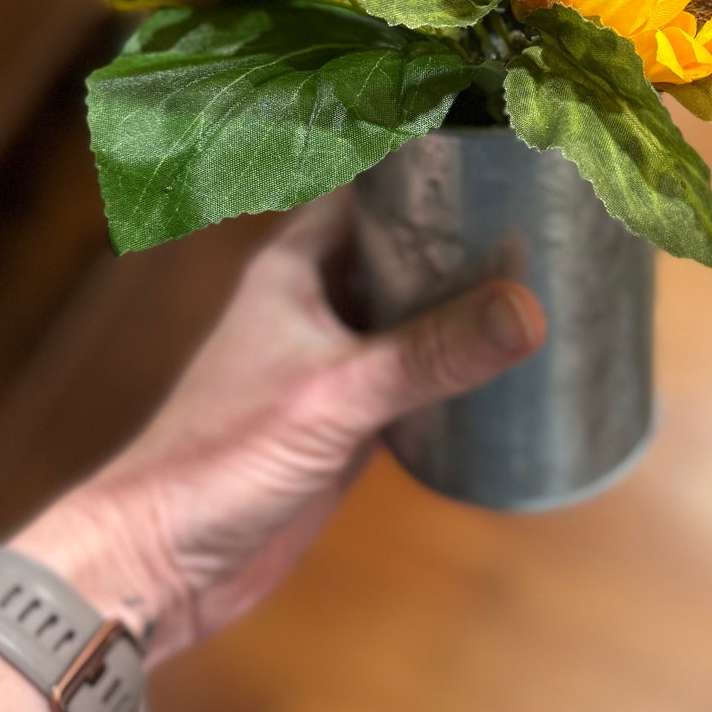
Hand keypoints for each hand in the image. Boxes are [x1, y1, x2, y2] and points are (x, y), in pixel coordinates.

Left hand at [12, 191, 544, 662]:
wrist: (162, 561)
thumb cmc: (217, 460)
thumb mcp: (336, 396)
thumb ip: (430, 353)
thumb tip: (527, 312)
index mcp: (294, 263)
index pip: (372, 185)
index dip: (433, 164)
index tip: (507, 150)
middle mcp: (314, 299)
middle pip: (401, 245)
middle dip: (465, 234)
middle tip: (550, 220)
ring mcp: (331, 359)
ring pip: (409, 310)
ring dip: (462, 301)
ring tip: (548, 280)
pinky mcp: (345, 417)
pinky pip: (411, 372)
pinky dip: (452, 363)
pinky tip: (505, 364)